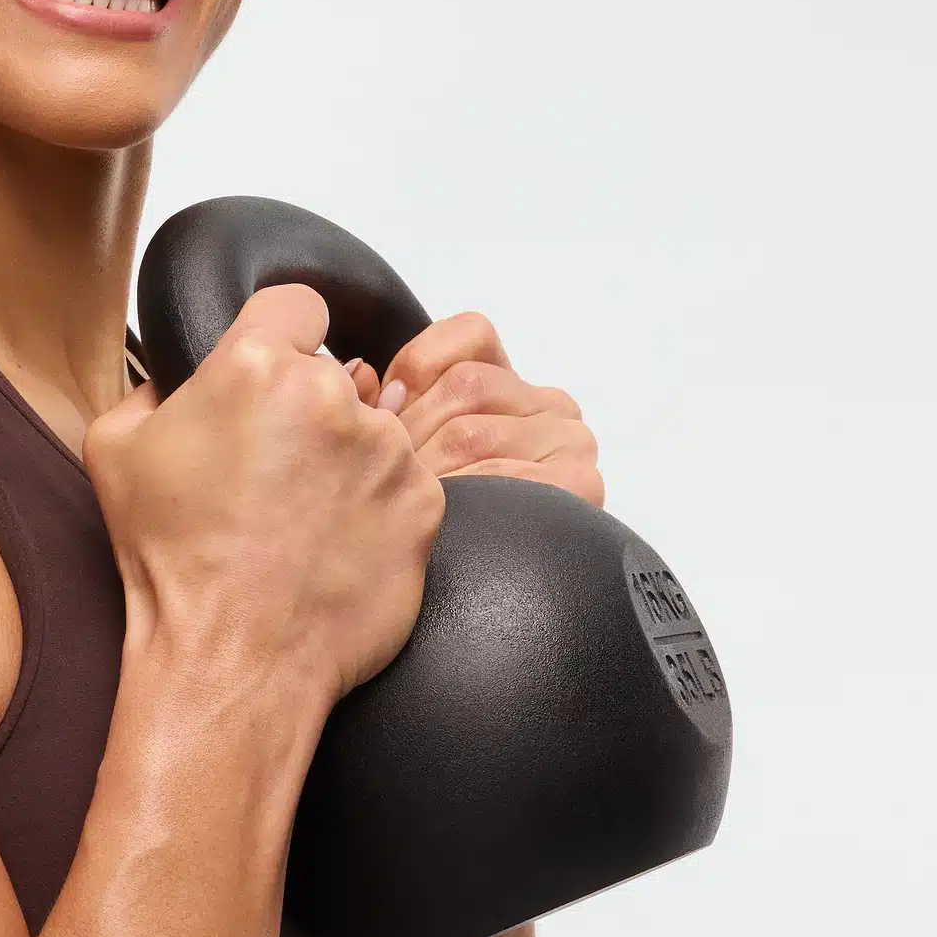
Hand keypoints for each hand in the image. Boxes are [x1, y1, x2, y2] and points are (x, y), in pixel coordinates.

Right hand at [87, 283, 446, 706]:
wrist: (232, 660)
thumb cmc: (172, 563)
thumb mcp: (116, 451)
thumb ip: (152, 387)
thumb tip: (180, 378)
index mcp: (255, 367)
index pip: (296, 303)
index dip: (281, 333)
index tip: (275, 370)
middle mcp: (332, 397)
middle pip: (332, 375)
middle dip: (306, 411)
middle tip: (270, 473)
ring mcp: (388, 451)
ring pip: (371, 430)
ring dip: (345, 460)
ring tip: (300, 520)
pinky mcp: (426, 504)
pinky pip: (403, 483)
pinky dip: (376, 506)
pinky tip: (332, 544)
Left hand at [372, 312, 603, 508]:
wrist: (469, 600)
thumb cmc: (432, 519)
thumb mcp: (410, 445)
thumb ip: (386, 403)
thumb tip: (358, 374)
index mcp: (515, 384)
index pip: (471, 335)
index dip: (412, 371)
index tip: (382, 412)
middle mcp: (553, 408)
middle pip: (465, 386)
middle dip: (409, 432)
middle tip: (376, 471)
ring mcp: (572, 444)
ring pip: (475, 430)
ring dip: (426, 471)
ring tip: (401, 501)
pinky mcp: (579, 486)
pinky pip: (503, 475)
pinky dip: (461, 493)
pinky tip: (438, 514)